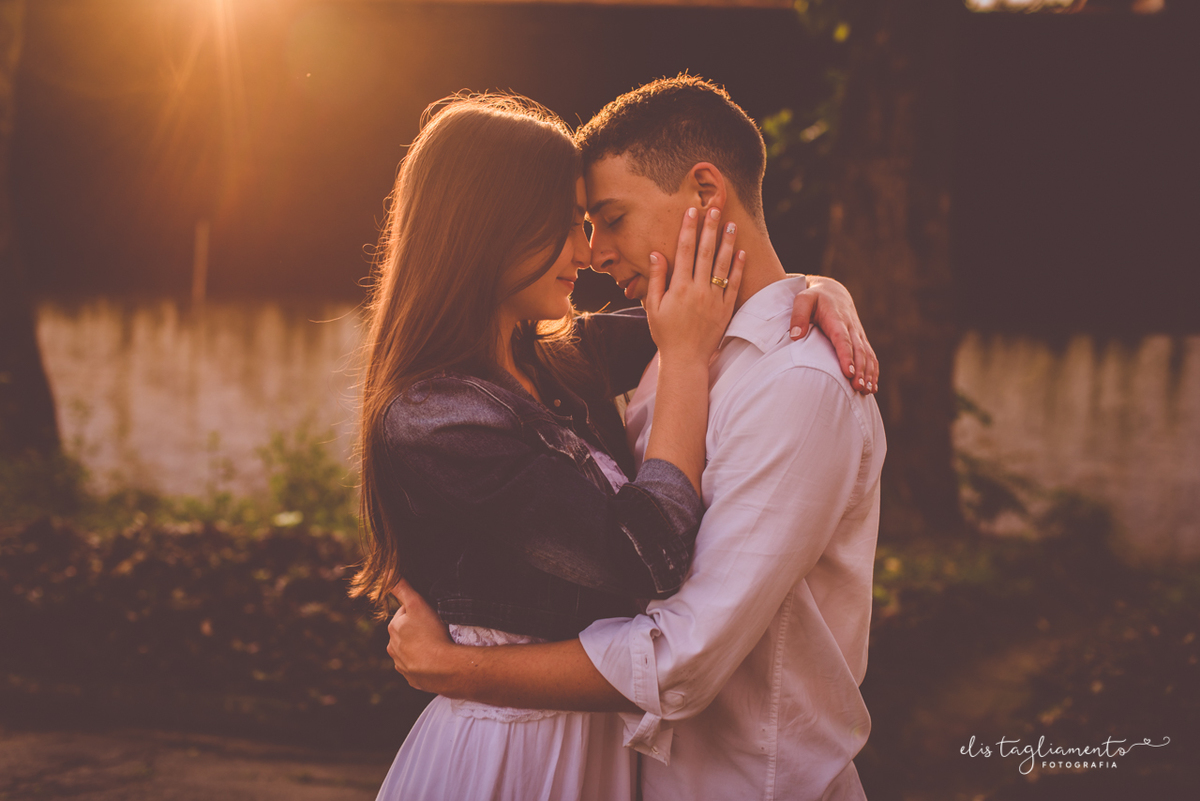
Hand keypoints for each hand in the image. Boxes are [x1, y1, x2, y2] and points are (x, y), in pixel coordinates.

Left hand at [386, 579, 454, 693]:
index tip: (431, 616)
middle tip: (436, 630)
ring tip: (438, 646)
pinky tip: (436, 661)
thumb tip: (387, 572)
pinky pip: (418, 669)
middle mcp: (393, 648)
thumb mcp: (417, 604)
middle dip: (418, 631)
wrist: (443, 668)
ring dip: (421, 648)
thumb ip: (402, 588)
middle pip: (407, 634)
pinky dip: (425, 665)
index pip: (405, 614)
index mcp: (393, 629)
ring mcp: (402, 666)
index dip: (419, 612)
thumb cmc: (431, 633)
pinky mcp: (413, 680)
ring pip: (411, 652)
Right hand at [645, 206, 744, 362]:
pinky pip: (733, 284)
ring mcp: (714, 299)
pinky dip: (738, 268)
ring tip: (732, 224)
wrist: (686, 359)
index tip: (692, 212)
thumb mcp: (653, 307)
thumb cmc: (665, 334)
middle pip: (705, 253)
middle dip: (710, 229)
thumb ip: (656, 279)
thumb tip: (656, 254)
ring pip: (722, 265)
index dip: (688, 230)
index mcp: (678, 288)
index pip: (684, 251)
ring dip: (727, 243)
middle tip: (715, 209)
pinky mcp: (725, 309)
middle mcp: (697, 290)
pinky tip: (741, 253)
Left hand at [789, 276, 878, 394]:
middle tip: (858, 388)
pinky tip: (872, 387)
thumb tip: (795, 335)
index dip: (846, 356)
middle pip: (858, 350)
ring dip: (868, 373)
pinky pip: (870, 356)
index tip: (848, 372)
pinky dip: (873, 371)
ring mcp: (858, 334)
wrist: (832, 292)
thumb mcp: (802, 300)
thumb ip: (798, 315)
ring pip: (867, 355)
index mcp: (836, 319)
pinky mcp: (860, 339)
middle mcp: (851, 327)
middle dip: (860, 370)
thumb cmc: (814, 298)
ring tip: (866, 391)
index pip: (843, 339)